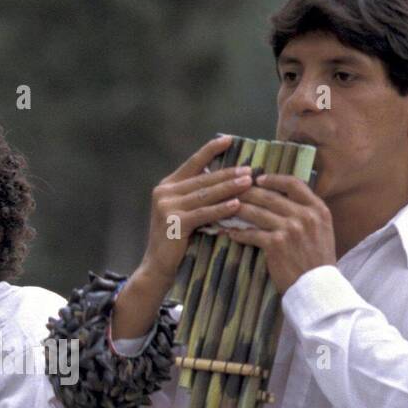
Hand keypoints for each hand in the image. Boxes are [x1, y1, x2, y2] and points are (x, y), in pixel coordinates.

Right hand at [139, 135, 252, 289]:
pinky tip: (237, 204)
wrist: (158, 268)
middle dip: (228, 173)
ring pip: (205, 194)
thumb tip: (226, 179)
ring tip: (249, 183)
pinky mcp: (174, 222)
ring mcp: (167, 206)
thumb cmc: (176, 241)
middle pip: (203, 179)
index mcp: (167, 186)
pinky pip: (204, 213)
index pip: (193, 163)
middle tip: (250, 170)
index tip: (229, 139)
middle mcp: (164, 192)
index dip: (210, 150)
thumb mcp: (184, 213)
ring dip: (229, 188)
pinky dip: (222, 209)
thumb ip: (196, 196)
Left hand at [222, 172, 335, 293]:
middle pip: (269, 196)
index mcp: (318, 209)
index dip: (273, 179)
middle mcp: (305, 215)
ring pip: (256, 212)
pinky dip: (239, 233)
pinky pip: (251, 234)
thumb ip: (307, 213)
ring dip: (238, 209)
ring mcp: (290, 229)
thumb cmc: (318, 261)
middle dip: (248, 192)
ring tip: (226, 209)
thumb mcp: (321, 230)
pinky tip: (231, 233)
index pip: (293, 183)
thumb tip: (285, 200)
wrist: (317, 286)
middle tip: (232, 190)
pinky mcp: (275, 244)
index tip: (259, 179)